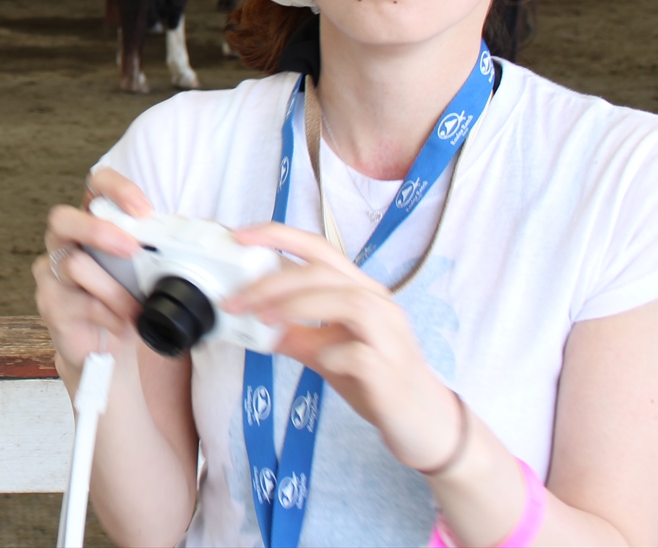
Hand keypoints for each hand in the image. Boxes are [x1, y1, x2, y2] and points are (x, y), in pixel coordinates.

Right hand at [33, 169, 152, 373]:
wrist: (111, 352)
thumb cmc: (131, 301)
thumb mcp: (150, 271)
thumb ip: (162, 250)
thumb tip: (204, 238)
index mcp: (93, 221)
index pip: (95, 186)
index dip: (116, 188)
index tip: (144, 210)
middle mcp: (66, 241)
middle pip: (62, 218)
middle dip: (97, 230)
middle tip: (131, 249)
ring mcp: (53, 272)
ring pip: (73, 265)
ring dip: (113, 288)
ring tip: (137, 308)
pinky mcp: (51, 304)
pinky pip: (79, 302)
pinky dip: (108, 314)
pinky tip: (123, 324)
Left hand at [227, 223, 461, 471]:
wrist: (421, 422)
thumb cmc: (375, 379)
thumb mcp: (324, 351)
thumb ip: (292, 332)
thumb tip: (249, 320)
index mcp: (360, 290)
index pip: (319, 249)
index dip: (278, 236)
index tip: (239, 236)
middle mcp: (378, 303)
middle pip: (324, 272)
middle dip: (273, 281)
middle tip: (236, 300)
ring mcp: (389, 335)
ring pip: (348, 301)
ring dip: (298, 307)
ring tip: (264, 321)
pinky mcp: (391, 369)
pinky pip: (358, 354)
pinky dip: (330, 354)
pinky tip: (319, 363)